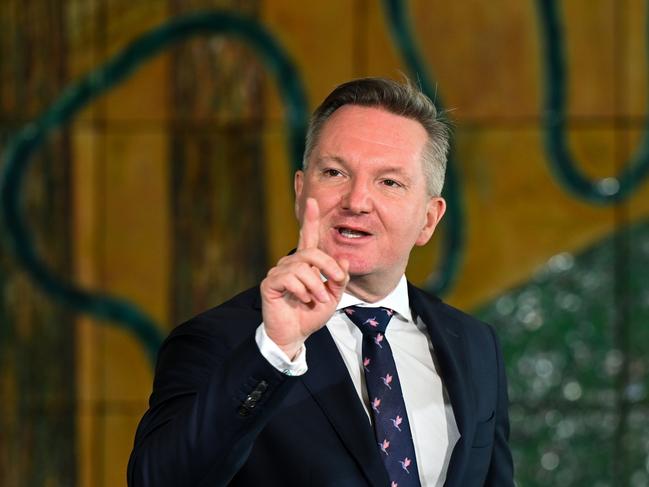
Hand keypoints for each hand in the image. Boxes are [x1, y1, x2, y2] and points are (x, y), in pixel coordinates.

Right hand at [260, 198, 348, 358]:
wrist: (295, 334)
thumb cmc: (311, 314)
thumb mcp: (333, 295)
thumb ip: (339, 278)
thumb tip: (343, 259)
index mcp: (305, 263)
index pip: (307, 236)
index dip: (310, 218)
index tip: (312, 200)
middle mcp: (291, 263)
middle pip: (312, 252)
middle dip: (328, 267)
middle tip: (335, 283)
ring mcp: (279, 272)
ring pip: (302, 267)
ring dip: (315, 285)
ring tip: (317, 300)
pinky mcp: (270, 283)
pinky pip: (289, 278)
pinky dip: (302, 291)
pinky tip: (302, 300)